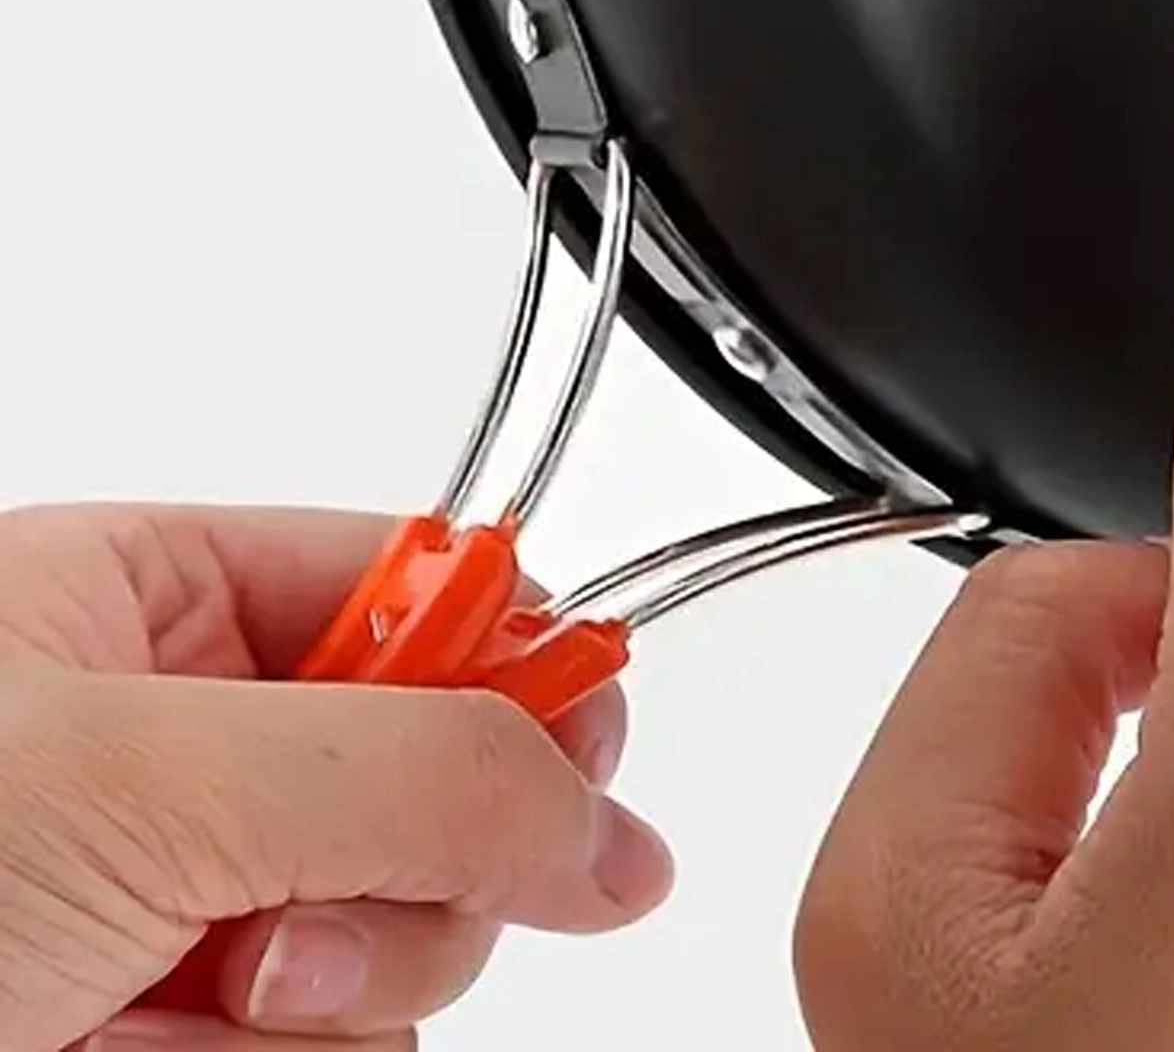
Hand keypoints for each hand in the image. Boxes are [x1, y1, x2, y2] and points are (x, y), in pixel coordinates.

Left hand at [0, 505, 673, 1049]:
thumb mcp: (151, 778)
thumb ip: (409, 770)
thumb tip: (603, 830)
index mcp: (148, 599)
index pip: (425, 590)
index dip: (519, 667)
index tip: (578, 752)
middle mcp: (172, 745)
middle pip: (437, 783)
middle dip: (396, 874)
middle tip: (296, 921)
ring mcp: (164, 901)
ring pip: (397, 937)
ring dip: (323, 994)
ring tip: (171, 1009)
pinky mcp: (161, 1030)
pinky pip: (331, 1049)